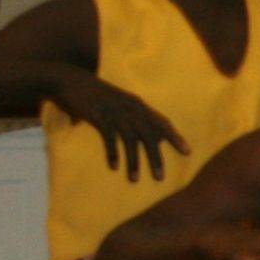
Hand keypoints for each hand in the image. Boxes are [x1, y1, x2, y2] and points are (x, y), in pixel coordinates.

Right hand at [56, 71, 189, 181]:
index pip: (162, 121)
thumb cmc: (97, 94)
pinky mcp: (98, 116)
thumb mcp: (120, 102)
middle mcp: (131, 107)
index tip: (187, 151)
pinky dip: (113, 152)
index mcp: (138, 104)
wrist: (72, 80)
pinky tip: (114, 166)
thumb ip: (134, 116)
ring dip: (134, 161)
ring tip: (135, 179)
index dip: (175, 136)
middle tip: (160, 176)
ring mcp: (115, 111)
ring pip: (130, 140)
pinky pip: (109, 137)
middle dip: (156, 157)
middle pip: (149, 135)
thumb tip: (150, 137)